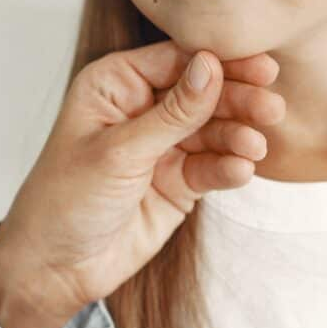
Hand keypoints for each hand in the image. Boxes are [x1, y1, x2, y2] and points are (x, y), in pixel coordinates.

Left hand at [0, 43, 282, 327]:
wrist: (55, 267)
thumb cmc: (64, 200)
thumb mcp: (118, 152)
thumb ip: (171, 113)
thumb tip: (211, 66)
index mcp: (115, 84)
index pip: (176, 60)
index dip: (218, 63)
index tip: (259, 69)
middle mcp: (142, 109)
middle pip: (202, 93)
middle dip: (237, 100)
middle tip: (271, 108)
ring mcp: (162, 146)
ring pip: (213, 130)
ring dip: (238, 136)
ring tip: (255, 147)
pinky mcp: (177, 181)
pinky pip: (211, 167)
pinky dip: (228, 167)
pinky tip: (242, 170)